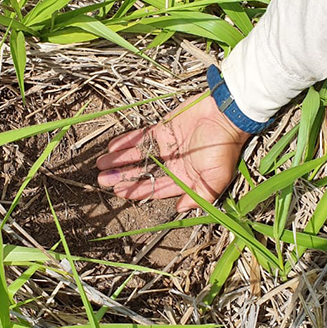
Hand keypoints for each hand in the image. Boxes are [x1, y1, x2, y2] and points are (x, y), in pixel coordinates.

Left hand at [96, 92, 250, 211]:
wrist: (226, 116)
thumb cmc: (223, 149)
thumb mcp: (215, 179)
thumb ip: (199, 196)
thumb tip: (181, 211)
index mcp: (184, 178)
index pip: (155, 188)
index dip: (136, 191)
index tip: (118, 192)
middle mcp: (173, 164)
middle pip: (142, 173)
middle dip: (122, 177)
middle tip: (101, 181)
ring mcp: (167, 146)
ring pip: (138, 155)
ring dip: (119, 160)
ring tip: (100, 164)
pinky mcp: (164, 128)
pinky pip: (141, 136)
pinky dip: (127, 141)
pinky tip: (112, 146)